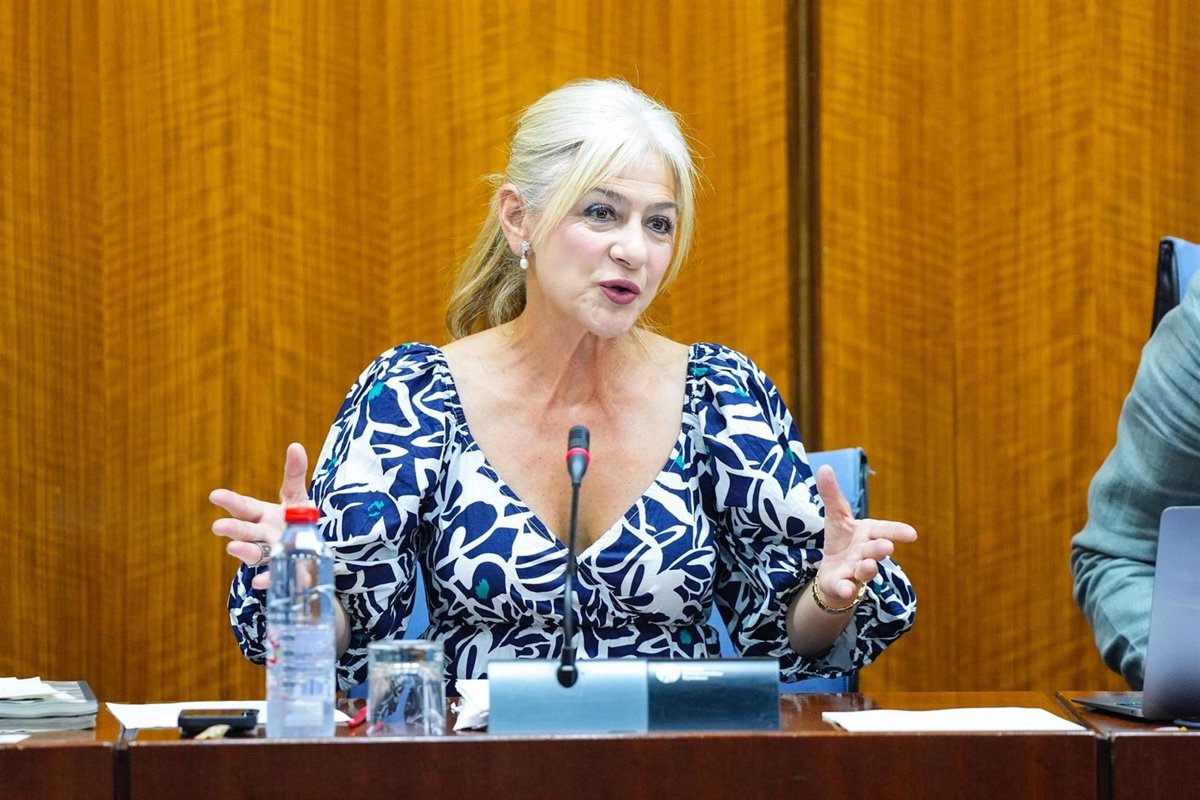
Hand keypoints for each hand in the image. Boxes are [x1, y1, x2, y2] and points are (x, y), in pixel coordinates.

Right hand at [210, 443, 309, 590]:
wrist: (310, 549)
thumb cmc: (297, 520)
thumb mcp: (297, 496)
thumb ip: (294, 474)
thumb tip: (295, 446)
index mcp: (261, 515)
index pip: (244, 506)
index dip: (230, 501)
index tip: (215, 495)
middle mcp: (261, 535)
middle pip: (245, 530)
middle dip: (232, 528)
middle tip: (218, 526)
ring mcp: (270, 554)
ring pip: (254, 553)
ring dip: (243, 551)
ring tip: (233, 547)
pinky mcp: (281, 571)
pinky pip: (272, 576)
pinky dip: (266, 578)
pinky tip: (260, 581)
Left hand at [813, 464, 916, 604]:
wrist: (833, 574)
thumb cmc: (841, 541)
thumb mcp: (835, 516)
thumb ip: (831, 494)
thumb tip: (824, 467)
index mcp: (868, 534)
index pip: (885, 530)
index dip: (898, 531)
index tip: (913, 534)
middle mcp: (866, 553)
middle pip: (875, 551)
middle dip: (880, 549)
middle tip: (887, 547)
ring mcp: (856, 572)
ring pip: (864, 571)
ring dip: (867, 569)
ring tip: (869, 565)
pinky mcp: (842, 586)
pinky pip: (845, 589)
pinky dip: (846, 589)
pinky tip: (845, 588)